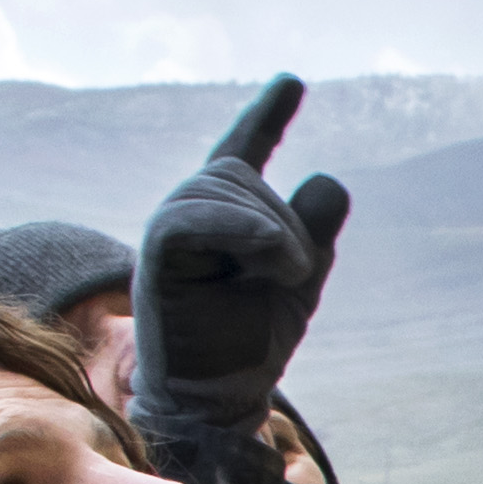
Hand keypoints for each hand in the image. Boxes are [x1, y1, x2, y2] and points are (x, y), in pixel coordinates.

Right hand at [129, 76, 354, 444]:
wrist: (217, 401)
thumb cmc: (249, 344)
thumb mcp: (297, 280)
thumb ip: (312, 229)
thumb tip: (326, 178)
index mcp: (220, 218)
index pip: (239, 151)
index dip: (265, 116)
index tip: (293, 82)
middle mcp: (186, 216)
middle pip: (237, 171)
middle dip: (284, 216)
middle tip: (295, 271)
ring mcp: (166, 233)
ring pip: (222, 187)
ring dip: (272, 230)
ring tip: (285, 275)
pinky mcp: (156, 258)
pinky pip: (192, 216)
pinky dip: (241, 226)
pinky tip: (274, 252)